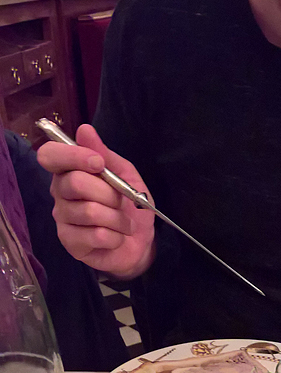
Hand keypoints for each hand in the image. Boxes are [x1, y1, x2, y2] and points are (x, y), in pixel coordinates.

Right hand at [37, 124, 154, 276]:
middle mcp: (59, 193)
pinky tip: (116, 237)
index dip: (73, 156)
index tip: (99, 163)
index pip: (50, 156)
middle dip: (109, 193)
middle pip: (75, 183)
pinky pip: (96, 235)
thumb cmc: (129, 206)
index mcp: (68, 171)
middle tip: (121, 202)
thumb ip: (105, 154)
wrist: (139, 241)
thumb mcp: (125, 175)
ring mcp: (62, 219)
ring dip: (117, 218)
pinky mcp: (70, 242)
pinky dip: (115, 236)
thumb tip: (85, 130)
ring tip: (124, 223)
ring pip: (89, 211)